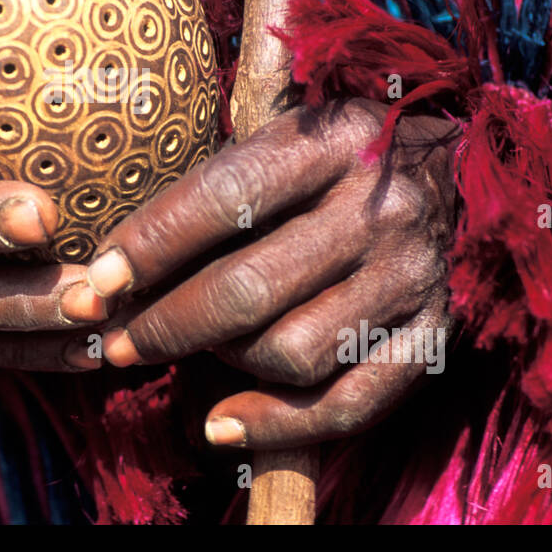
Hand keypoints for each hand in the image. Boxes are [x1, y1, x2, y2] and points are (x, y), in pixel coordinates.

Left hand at [86, 99, 458, 448]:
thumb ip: (214, 165)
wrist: (454, 170)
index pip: (225, 196)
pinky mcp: (433, 333)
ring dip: (226, 360)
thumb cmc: (335, 153)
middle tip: (115, 340)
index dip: (150, 244)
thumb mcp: (284, 126)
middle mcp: (378, 209)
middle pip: (249, 289)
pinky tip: (222, 424)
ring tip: (200, 345)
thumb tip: (111, 247)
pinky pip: (349, 403)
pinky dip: (277, 425)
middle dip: (165, 325)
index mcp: (333, 140)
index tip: (96, 280)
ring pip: (292, 353)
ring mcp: (409, 277)